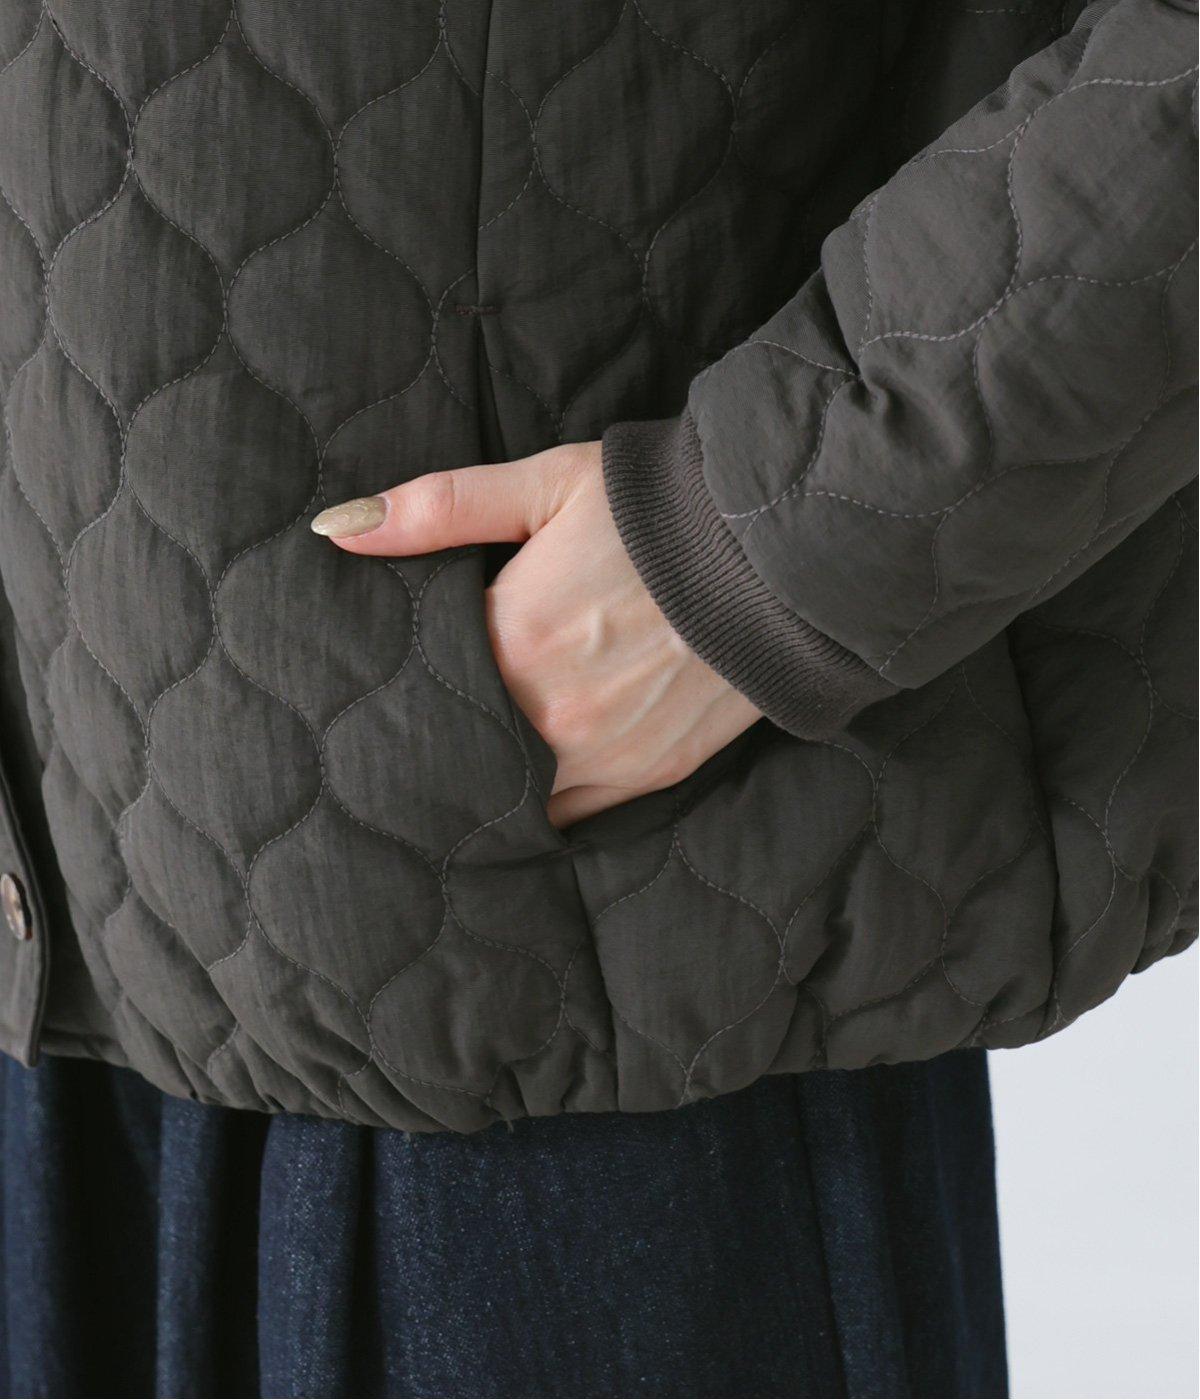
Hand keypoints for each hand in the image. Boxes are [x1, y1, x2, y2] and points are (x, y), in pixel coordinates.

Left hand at [311, 441, 760, 826]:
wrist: (781, 547)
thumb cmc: (655, 509)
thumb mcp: (545, 485)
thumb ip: (438, 510)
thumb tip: (337, 530)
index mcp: (516, 641)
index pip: (427, 693)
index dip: (404, 694)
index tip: (387, 697)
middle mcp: (556, 716)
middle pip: (466, 756)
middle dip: (441, 748)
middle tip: (412, 747)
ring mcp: (609, 755)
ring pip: (517, 797)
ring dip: (495, 781)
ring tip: (474, 762)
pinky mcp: (654, 774)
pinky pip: (577, 812)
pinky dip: (551, 798)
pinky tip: (537, 774)